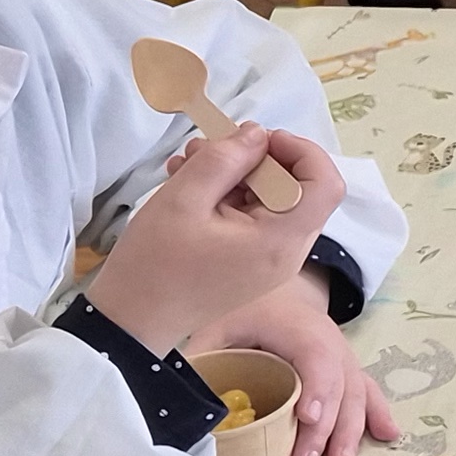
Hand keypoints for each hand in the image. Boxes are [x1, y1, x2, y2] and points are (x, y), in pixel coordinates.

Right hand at [89, 125, 347, 357]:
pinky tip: (187, 184)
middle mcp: (287, 252)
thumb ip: (224, 159)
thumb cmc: (153, 264)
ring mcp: (270, 260)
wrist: (129, 321)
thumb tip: (258, 134)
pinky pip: (253, 216)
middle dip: (255, 159)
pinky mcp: (250, 262)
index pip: (325, 184)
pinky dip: (226, 195)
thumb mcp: (183, 199)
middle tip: (206, 147)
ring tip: (187, 163)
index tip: (256, 139)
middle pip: (297, 188)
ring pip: (271, 199)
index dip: (300, 151)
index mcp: (280, 242)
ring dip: (234, 174)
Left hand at [192, 272, 395, 455]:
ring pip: (356, 394)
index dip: (316, 388)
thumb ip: (200, 356)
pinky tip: (389, 436)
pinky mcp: (347, 369)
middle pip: (339, 386)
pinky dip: (377, 414)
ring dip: (352, 431)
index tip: (306, 418)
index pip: (315, 358)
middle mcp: (328, 342)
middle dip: (328, 428)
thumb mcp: (216, 323)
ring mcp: (343, 356)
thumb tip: (176, 396)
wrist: (276, 289)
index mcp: (297, 327)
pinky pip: (366, 391)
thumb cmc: (245, 307)